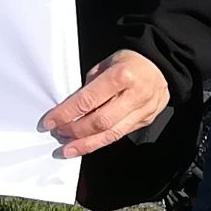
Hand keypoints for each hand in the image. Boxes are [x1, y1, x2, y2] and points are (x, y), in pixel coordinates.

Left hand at [40, 48, 167, 158]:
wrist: (160, 65)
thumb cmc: (129, 61)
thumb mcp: (105, 64)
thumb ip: (89, 86)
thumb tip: (71, 110)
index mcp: (121, 76)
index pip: (88, 100)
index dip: (66, 114)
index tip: (50, 122)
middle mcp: (134, 95)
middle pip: (100, 122)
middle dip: (75, 132)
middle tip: (58, 134)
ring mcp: (143, 110)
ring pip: (111, 134)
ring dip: (86, 144)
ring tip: (68, 149)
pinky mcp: (145, 121)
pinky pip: (120, 135)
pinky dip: (100, 142)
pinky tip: (86, 145)